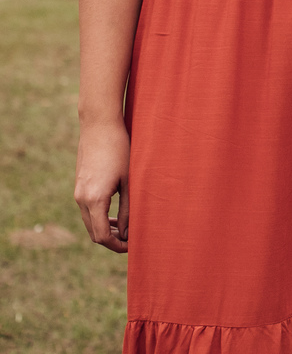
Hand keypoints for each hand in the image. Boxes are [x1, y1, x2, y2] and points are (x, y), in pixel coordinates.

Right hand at [74, 121, 129, 252]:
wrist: (99, 126)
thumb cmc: (120, 150)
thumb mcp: (129, 181)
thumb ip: (128, 209)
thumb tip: (128, 233)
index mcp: (95, 199)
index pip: (102, 236)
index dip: (117, 245)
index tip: (133, 246)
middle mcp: (81, 199)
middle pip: (93, 232)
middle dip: (112, 241)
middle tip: (132, 241)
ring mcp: (77, 193)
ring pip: (90, 223)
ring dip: (106, 229)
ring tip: (126, 230)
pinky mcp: (79, 186)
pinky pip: (88, 211)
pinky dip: (100, 218)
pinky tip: (116, 215)